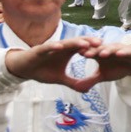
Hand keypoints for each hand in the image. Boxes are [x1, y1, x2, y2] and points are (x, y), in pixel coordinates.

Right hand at [4, 37, 130, 93]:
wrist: (24, 68)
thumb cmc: (42, 70)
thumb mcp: (60, 79)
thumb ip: (73, 82)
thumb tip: (86, 90)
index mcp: (67, 52)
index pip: (83, 48)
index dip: (94, 49)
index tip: (106, 51)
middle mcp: (61, 47)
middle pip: (77, 43)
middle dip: (89, 42)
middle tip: (101, 43)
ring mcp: (51, 47)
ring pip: (65, 43)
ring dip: (75, 43)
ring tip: (85, 43)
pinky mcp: (40, 50)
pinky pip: (48, 47)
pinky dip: (53, 46)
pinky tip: (60, 47)